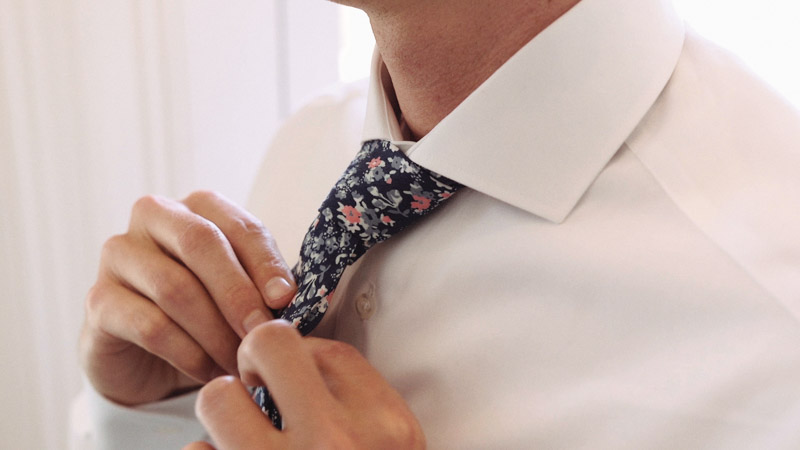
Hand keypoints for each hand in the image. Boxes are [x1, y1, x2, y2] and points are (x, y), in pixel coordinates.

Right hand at [79, 191, 296, 404]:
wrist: (149, 354)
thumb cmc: (207, 309)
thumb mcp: (241, 290)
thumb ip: (264, 284)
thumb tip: (287, 298)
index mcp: (197, 206)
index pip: (238, 224)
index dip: (265, 263)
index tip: (286, 300)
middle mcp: (153, 217)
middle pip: (200, 244)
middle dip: (238, 292)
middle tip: (261, 332)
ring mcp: (119, 255)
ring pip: (175, 288)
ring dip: (215, 331)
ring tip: (240, 361)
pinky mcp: (99, 300)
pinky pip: (150, 326)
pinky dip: (188, 353)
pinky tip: (210, 372)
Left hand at [184, 320, 424, 449]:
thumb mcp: (395, 443)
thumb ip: (359, 400)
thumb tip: (302, 354)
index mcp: (385, 426)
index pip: (328, 350)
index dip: (301, 352)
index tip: (295, 372)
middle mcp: (335, 442)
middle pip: (269, 345)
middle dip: (254, 355)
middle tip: (254, 381)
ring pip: (218, 396)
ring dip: (223, 409)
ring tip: (236, 429)